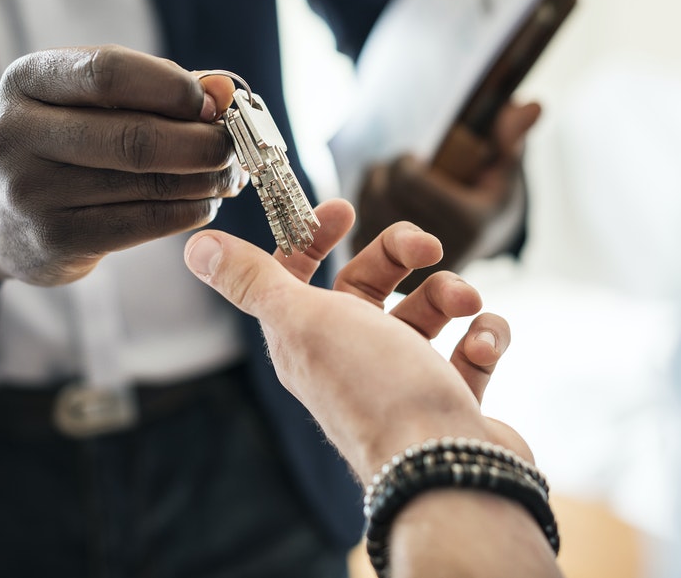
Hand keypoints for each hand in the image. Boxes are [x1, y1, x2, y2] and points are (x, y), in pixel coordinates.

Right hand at [0, 46, 243, 288]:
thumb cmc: (64, 141)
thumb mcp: (89, 100)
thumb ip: (157, 87)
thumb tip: (223, 89)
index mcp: (26, 80)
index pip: (109, 72)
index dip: (174, 87)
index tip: (215, 102)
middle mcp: (17, 134)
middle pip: (134, 136)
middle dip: (201, 142)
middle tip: (235, 146)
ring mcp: (31, 192)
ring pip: (145, 184)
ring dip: (204, 180)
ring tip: (228, 175)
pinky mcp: (53, 240)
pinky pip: (142, 223)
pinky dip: (188, 211)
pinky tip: (205, 203)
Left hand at [184, 199, 531, 482]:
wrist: (445, 469)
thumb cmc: (373, 389)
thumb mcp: (302, 320)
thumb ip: (253, 280)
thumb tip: (196, 246)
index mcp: (306, 339)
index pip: (298, 275)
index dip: (314, 237)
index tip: (344, 210)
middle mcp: (351, 358)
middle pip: (370, 284)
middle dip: (401, 254)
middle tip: (429, 248)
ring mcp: (404, 380)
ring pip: (427, 311)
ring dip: (450, 293)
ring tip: (466, 304)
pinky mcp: (450, 399)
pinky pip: (471, 349)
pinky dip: (484, 336)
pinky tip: (483, 344)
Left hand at [354, 101, 540, 292]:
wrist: (475, 245)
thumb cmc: (488, 196)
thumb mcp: (504, 168)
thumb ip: (512, 137)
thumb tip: (533, 106)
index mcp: (469, 225)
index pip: (408, 179)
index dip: (404, 161)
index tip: (415, 158)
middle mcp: (439, 253)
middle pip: (383, 194)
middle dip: (386, 172)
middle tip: (400, 168)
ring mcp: (412, 271)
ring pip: (365, 212)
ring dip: (372, 189)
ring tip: (391, 184)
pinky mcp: (387, 280)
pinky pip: (357, 233)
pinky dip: (363, 215)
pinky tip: (380, 207)